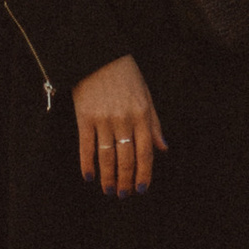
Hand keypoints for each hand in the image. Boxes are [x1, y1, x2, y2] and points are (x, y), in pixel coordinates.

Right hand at [74, 54, 165, 194]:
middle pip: (126, 158)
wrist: (98, 54)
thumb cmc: (125, 75)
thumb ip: (154, 124)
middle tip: (123, 194)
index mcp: (142, 115)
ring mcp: (104, 119)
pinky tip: (89, 176)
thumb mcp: (146, 96)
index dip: (144, 174)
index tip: (141, 189)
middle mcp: (124, 119)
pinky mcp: (85, 117)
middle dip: (126, 180)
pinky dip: (88, 163)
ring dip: (108, 177)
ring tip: (108, 190)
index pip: (146, 153)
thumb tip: (163, 149)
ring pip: (107, 157)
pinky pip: (87, 146)